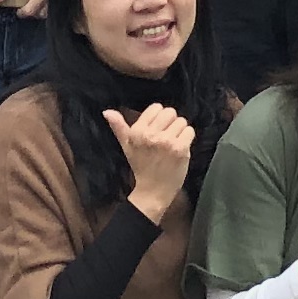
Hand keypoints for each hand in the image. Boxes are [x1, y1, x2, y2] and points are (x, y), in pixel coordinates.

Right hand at [117, 101, 198, 220]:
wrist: (152, 191)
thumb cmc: (141, 167)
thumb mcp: (127, 146)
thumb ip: (118, 127)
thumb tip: (107, 111)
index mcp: (137, 131)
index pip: (157, 107)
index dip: (159, 118)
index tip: (157, 130)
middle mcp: (151, 135)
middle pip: (171, 112)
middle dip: (170, 123)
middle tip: (165, 137)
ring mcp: (166, 142)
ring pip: (182, 121)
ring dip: (179, 132)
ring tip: (171, 145)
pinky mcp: (180, 148)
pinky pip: (190, 131)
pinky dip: (187, 139)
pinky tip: (179, 149)